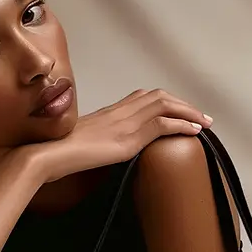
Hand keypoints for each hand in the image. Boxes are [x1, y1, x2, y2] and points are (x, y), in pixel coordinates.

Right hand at [24, 89, 211, 182]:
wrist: (47, 155)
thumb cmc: (56, 154)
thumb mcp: (80, 145)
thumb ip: (95, 143)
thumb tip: (101, 153)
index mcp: (108, 113)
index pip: (143, 97)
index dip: (165, 101)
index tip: (179, 110)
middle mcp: (119, 112)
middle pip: (158, 96)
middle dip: (183, 104)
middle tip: (200, 116)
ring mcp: (124, 122)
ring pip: (165, 105)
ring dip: (189, 112)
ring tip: (205, 122)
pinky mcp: (127, 137)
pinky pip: (162, 124)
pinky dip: (182, 124)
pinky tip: (194, 132)